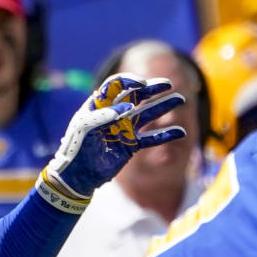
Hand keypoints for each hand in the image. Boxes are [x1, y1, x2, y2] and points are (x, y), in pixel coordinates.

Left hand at [39, 74, 185, 207]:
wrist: (77, 175)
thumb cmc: (76, 148)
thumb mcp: (84, 128)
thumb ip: (103, 116)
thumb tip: (127, 106)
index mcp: (98, 105)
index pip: (115, 85)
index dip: (128, 81)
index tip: (141, 84)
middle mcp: (113, 114)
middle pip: (135, 95)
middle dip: (151, 88)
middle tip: (168, 84)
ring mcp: (123, 129)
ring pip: (147, 114)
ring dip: (163, 106)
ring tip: (179, 99)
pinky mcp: (130, 145)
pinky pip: (151, 138)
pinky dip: (165, 135)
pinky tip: (180, 131)